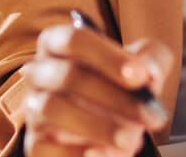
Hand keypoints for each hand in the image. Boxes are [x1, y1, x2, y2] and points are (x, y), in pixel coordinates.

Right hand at [22, 23, 172, 156]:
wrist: (108, 128)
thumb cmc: (121, 87)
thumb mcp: (143, 66)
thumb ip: (152, 60)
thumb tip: (149, 74)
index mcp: (59, 44)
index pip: (74, 39)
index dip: (108, 57)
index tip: (141, 76)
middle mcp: (39, 73)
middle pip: (68, 76)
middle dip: (115, 98)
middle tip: (151, 116)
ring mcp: (33, 109)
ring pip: (55, 110)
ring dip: (101, 127)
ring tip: (132, 139)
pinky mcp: (35, 145)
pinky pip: (50, 148)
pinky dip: (84, 153)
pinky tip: (110, 153)